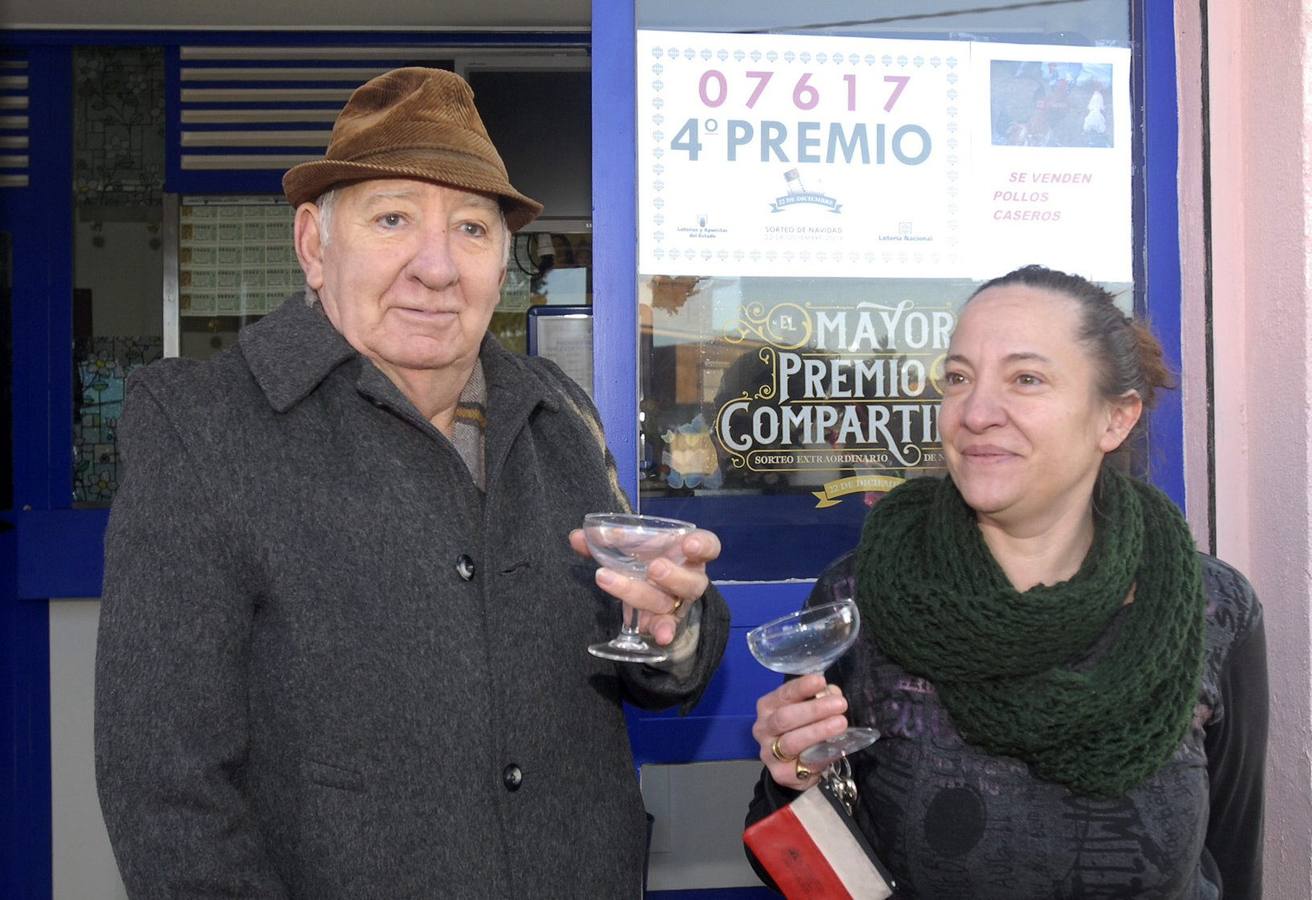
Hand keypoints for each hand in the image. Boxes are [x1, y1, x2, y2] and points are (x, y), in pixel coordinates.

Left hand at [569, 527, 720, 645]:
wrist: (655, 601)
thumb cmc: (647, 564)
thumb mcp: (633, 551)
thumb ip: (606, 542)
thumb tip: (576, 536)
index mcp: (687, 554)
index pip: (709, 547)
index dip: (702, 545)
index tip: (689, 543)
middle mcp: (689, 579)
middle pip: (690, 581)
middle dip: (673, 575)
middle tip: (653, 568)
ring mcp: (679, 604)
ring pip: (669, 602)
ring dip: (641, 593)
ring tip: (608, 579)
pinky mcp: (667, 624)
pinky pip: (667, 629)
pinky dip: (663, 631)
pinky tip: (658, 636)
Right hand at [752, 674, 849, 789]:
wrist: (791, 767)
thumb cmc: (799, 730)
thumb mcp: (805, 710)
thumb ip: (817, 699)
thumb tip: (832, 693)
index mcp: (768, 707)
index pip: (783, 694)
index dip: (802, 687)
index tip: (821, 681)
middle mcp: (763, 728)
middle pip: (785, 717)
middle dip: (814, 710)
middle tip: (840, 704)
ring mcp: (769, 753)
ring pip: (792, 742)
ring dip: (818, 731)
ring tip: (841, 723)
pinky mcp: (781, 774)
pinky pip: (804, 764)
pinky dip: (822, 755)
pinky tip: (836, 748)